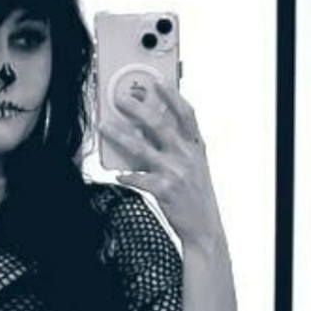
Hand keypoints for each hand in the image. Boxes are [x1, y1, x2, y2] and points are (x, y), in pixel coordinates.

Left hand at [100, 75, 224, 250]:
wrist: (204, 229)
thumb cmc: (196, 197)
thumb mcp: (196, 167)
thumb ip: (179, 146)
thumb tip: (150, 129)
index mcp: (196, 147)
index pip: (186, 114)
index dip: (171, 95)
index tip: (156, 81)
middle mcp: (187, 156)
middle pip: (159, 124)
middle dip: (138, 108)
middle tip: (120, 98)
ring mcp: (175, 173)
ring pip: (142, 148)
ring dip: (121, 136)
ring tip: (105, 127)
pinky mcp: (164, 191)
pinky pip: (138, 178)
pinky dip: (126, 175)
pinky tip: (117, 173)